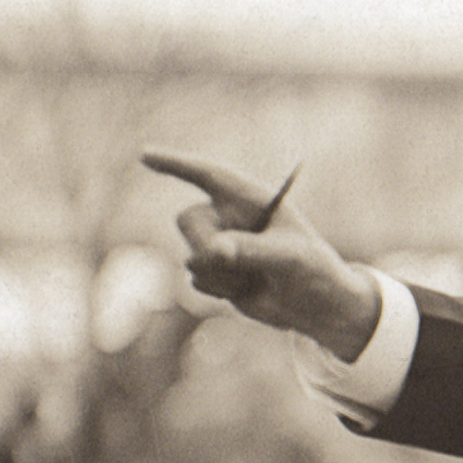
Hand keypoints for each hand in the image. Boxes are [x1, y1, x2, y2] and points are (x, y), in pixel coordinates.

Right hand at [142, 150, 380, 358]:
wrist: (316, 307)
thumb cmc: (313, 271)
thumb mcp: (291, 257)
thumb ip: (252, 250)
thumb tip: (215, 251)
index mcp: (251, 198)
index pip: (209, 175)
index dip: (176, 164)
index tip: (146, 156)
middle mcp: (230, 217)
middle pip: (187, 220)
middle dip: (205, 246)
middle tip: (234, 263)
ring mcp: (219, 245)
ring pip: (191, 256)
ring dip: (220, 275)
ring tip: (254, 280)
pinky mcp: (216, 272)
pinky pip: (197, 279)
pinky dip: (219, 290)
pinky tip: (246, 290)